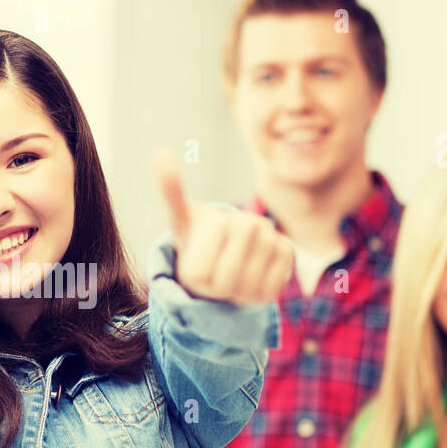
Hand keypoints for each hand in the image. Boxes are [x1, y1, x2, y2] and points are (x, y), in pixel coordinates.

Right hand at [155, 149, 293, 304]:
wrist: (219, 274)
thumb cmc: (197, 239)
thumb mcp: (181, 216)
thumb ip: (170, 190)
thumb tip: (160, 152)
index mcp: (192, 274)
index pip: (218, 224)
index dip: (215, 221)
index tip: (206, 235)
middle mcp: (218, 291)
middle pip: (248, 229)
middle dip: (240, 223)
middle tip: (229, 237)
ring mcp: (246, 295)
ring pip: (269, 240)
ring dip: (260, 235)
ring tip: (244, 247)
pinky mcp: (271, 293)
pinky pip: (286, 252)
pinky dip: (278, 246)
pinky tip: (260, 256)